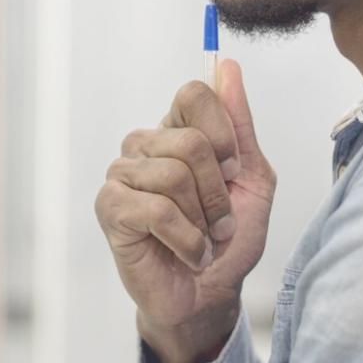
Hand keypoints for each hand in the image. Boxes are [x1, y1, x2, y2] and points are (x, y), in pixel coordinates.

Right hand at [94, 59, 276, 362]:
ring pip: (174, 175)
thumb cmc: (228, 240)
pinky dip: (186, 239)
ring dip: (204, 219)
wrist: (209, 296)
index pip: (194, 94)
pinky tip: (187, 252)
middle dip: (218, 191)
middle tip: (220, 220)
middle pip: (190, 140)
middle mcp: (145, 146)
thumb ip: (240, 125)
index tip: (234, 170)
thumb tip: (228, 67)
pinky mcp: (109, 207)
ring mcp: (122, 174)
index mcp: (176, 130)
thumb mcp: (252, 179)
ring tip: (203, 239)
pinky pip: (156, 209)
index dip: (223, 133)